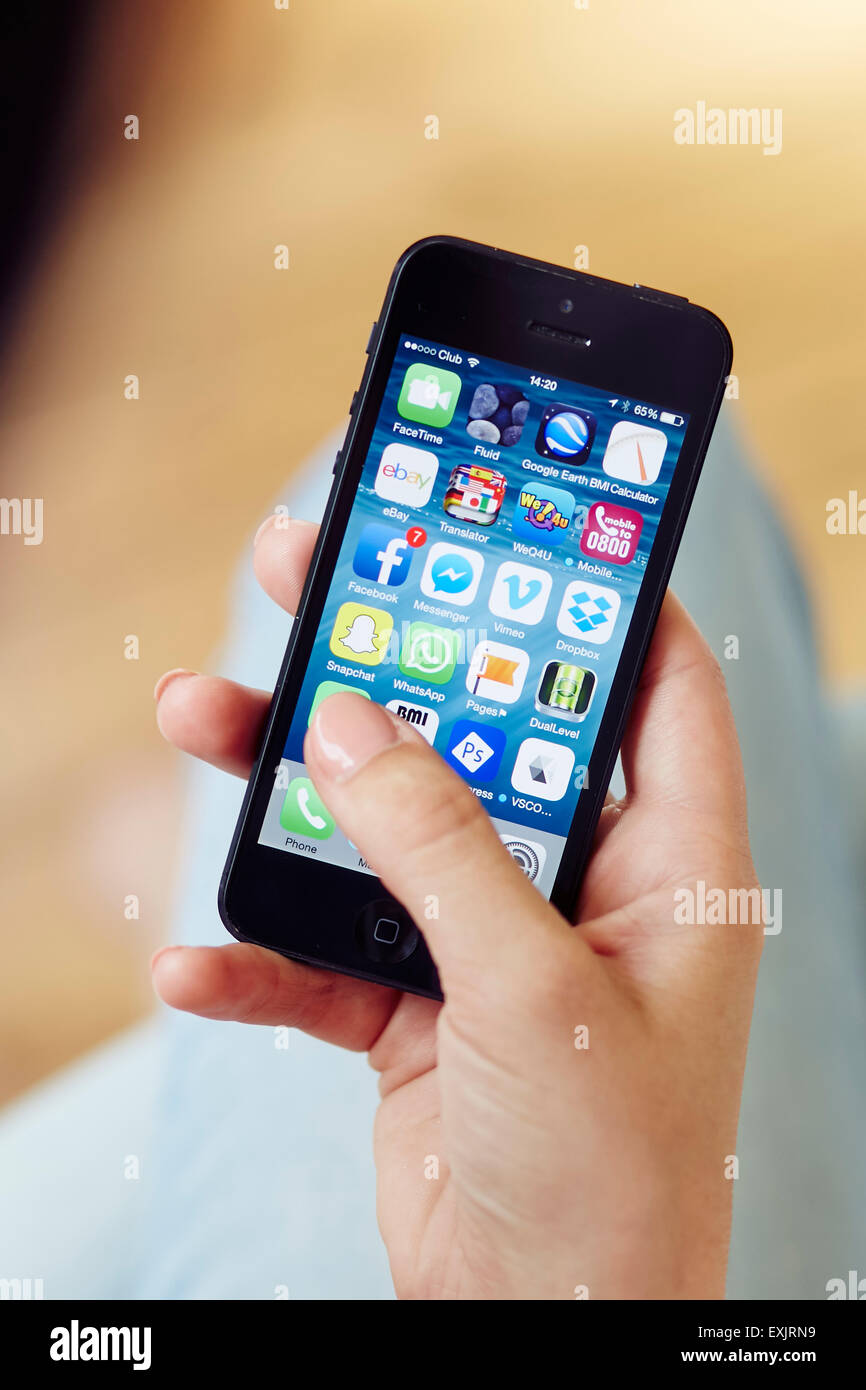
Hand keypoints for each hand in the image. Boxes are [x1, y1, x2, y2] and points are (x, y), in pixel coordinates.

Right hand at [153, 513, 761, 1299]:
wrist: (540, 1334)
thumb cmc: (605, 1171)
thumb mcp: (531, 990)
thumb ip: (440, 850)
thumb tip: (349, 724)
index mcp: (665, 868)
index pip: (653, 693)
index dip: (599, 601)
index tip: (520, 529)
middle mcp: (580, 890)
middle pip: (483, 740)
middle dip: (394, 666)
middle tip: (309, 571)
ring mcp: (492, 944)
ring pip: (384, 830)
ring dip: (292, 790)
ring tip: (201, 719)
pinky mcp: (418, 1008)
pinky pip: (329, 953)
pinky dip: (264, 954)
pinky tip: (200, 961)